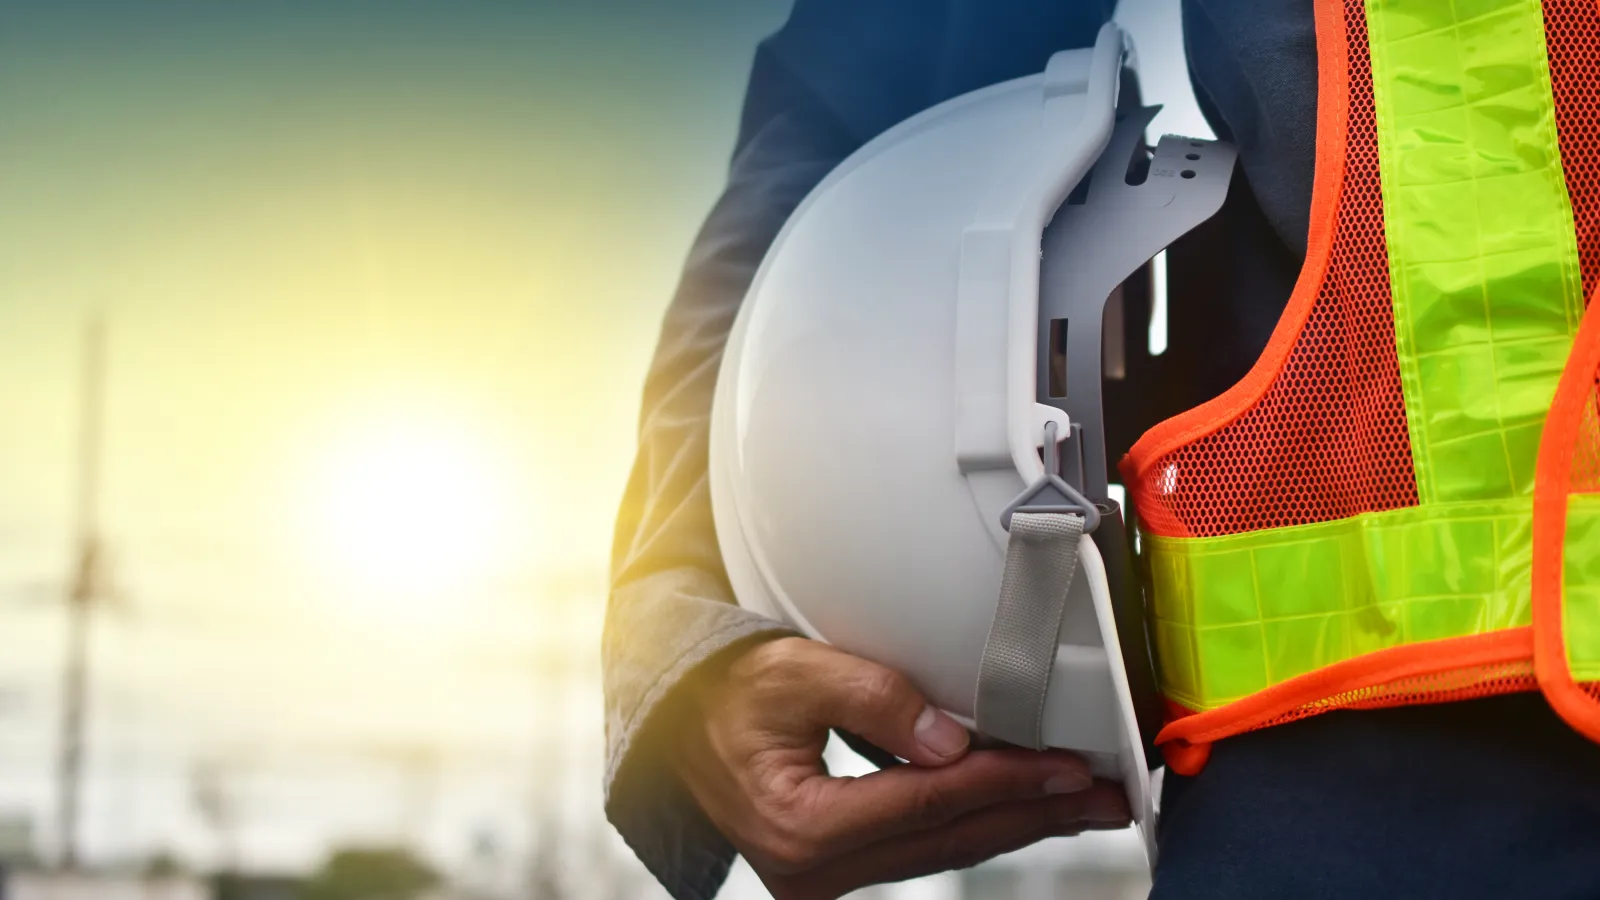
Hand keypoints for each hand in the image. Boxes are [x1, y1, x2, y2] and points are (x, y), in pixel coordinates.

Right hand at [670, 637, 1130, 899]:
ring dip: (1017, 823)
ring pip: (945, 851)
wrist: (681, 724)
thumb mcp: (793, 672)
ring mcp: (827, 878)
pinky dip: (978, 823)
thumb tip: (953, 741)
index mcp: (800, 828)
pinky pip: (925, 848)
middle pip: (949, 840)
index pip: (927, 803)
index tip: (1066, 767)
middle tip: (1106, 797)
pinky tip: (1020, 808)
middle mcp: (814, 870)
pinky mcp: (839, 869)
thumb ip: (872, 698)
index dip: (1002, 781)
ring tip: (1083, 804)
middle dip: (1034, 814)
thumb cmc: (729, 693)